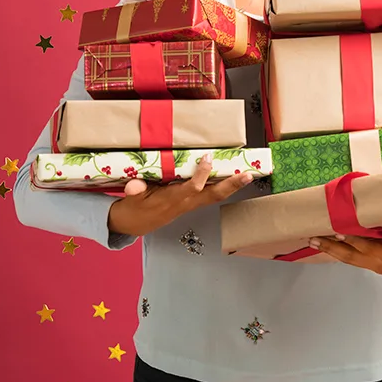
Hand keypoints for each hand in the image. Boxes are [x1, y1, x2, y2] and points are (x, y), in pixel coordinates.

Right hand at [107, 153, 253, 236]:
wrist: (137, 223)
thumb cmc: (136, 207)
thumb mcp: (132, 198)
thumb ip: (134, 191)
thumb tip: (134, 186)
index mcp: (171, 200)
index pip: (191, 189)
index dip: (201, 175)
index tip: (208, 158)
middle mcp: (185, 203)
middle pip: (212, 195)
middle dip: (231, 185)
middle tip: (248, 175)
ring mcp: (190, 204)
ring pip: (215, 196)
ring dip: (233, 186)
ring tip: (249, 175)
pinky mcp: (192, 203)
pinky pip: (212, 195)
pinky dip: (225, 187)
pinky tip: (234, 179)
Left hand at [308, 235, 381, 290]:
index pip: (367, 246)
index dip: (352, 239)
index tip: (338, 230)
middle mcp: (378, 262)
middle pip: (350, 255)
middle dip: (331, 246)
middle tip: (314, 238)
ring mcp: (374, 265)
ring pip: (348, 258)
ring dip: (330, 250)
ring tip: (313, 241)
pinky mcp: (372, 265)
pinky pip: (352, 258)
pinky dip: (339, 252)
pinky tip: (328, 246)